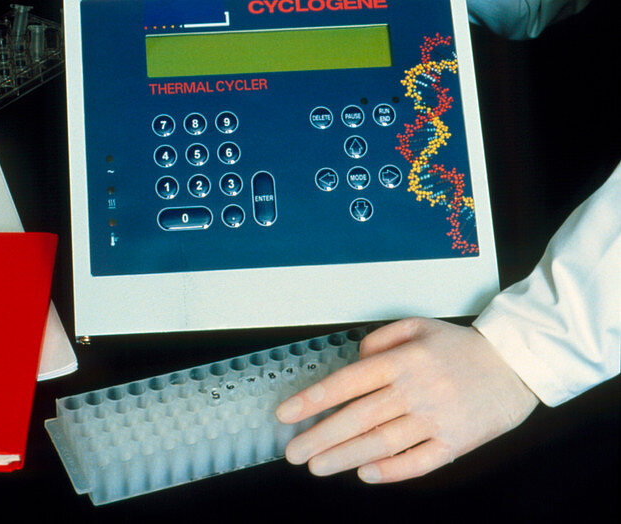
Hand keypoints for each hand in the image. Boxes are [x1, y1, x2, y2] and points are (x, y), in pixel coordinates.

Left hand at [276, 318, 538, 482]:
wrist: (515, 364)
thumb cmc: (462, 346)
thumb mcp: (418, 326)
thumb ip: (381, 340)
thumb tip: (353, 359)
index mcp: (404, 360)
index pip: (348, 382)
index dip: (314, 400)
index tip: (287, 414)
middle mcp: (416, 389)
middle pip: (358, 417)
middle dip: (320, 436)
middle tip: (292, 452)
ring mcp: (436, 418)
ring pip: (381, 442)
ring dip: (345, 456)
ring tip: (316, 465)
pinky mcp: (456, 442)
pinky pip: (418, 461)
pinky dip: (391, 471)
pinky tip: (365, 474)